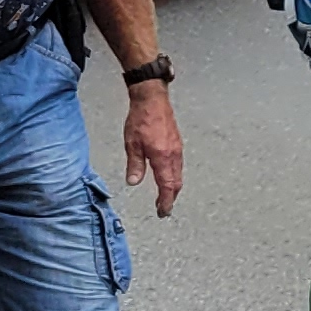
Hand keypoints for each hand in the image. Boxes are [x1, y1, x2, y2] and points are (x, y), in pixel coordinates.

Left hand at [124, 83, 182, 216]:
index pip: (167, 186)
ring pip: (179, 174)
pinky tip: (167, 176)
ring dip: (173, 187)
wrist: (152, 99)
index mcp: (162, 157)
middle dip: (171, 198)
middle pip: (176, 183)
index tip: (163, 212)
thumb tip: (134, 182)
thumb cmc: (141, 119)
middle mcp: (173, 155)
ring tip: (165, 195)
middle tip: (164, 208)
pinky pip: (178, 165)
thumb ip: (135, 165)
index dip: (166, 201)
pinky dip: (174, 176)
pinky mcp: (177, 143)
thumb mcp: (132, 144)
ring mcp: (177, 149)